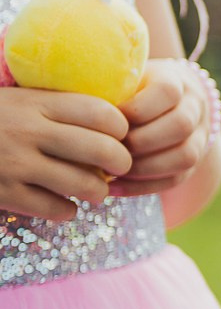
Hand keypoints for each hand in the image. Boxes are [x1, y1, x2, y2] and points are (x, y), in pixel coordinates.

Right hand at [0, 85, 130, 219]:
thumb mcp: (17, 98)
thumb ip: (56, 105)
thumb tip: (112, 120)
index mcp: (35, 102)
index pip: (102, 113)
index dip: (121, 127)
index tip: (119, 134)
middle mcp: (28, 131)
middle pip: (104, 150)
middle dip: (121, 162)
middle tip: (118, 166)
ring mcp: (15, 164)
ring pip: (86, 185)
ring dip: (98, 190)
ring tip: (93, 188)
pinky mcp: (4, 193)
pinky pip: (58, 209)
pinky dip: (68, 210)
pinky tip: (63, 203)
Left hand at [111, 60, 210, 197]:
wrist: (165, 102)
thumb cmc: (130, 90)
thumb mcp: (122, 81)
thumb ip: (109, 91)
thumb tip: (79, 112)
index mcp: (177, 81)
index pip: (167, 93)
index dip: (136, 109)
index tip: (106, 116)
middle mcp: (196, 108)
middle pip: (180, 126)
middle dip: (141, 141)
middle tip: (109, 147)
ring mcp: (201, 136)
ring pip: (185, 156)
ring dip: (145, 167)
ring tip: (112, 170)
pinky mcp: (195, 162)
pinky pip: (176, 179)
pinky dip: (143, 186)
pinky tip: (114, 187)